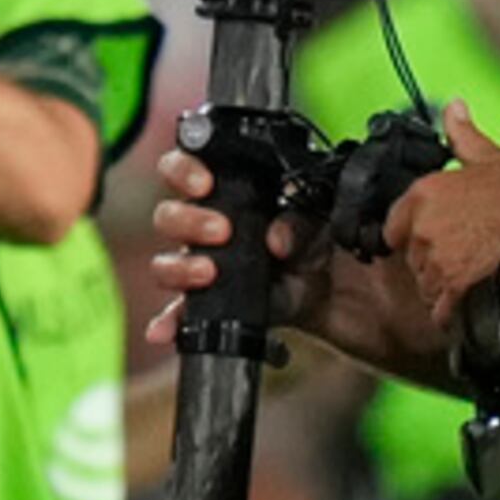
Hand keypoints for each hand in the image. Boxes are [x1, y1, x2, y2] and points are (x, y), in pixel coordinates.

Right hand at [144, 142, 333, 348]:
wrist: (335, 288)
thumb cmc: (318, 240)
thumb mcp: (318, 221)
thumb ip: (299, 223)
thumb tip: (276, 240)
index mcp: (226, 194)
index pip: (185, 169)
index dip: (184, 170)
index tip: (204, 183)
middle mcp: (205, 228)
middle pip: (168, 217)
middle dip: (188, 221)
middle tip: (222, 231)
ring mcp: (204, 267)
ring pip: (166, 263)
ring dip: (180, 267)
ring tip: (209, 272)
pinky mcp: (211, 304)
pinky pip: (180, 314)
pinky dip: (169, 322)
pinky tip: (164, 330)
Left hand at [384, 103, 499, 324]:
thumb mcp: (487, 154)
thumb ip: (461, 135)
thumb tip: (453, 108)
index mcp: (422, 195)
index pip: (392, 228)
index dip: (410, 236)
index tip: (426, 239)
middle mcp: (423, 227)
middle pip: (411, 259)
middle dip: (429, 262)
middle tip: (456, 259)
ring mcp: (438, 258)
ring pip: (425, 284)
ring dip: (441, 287)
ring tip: (466, 281)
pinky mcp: (457, 284)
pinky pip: (441, 309)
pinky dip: (450, 313)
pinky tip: (462, 310)